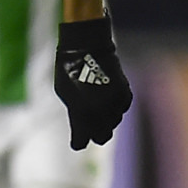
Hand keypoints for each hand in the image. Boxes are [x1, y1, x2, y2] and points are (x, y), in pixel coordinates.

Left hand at [54, 16, 131, 148]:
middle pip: (102, 137)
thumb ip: (73, 113)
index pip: (81, 141)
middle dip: (94, 135)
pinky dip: (115, 108)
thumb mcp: (63, 93)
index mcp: (82, 114)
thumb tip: (80, 126)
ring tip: (96, 109)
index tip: (76, 142)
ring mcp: (114, 103)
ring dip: (105, 121)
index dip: (78, 142)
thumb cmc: (69, 69)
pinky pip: (121, 109)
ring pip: (113, 124)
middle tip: (88, 129)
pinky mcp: (125, 93)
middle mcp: (101, 112)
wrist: (87, 46)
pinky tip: (106, 101)